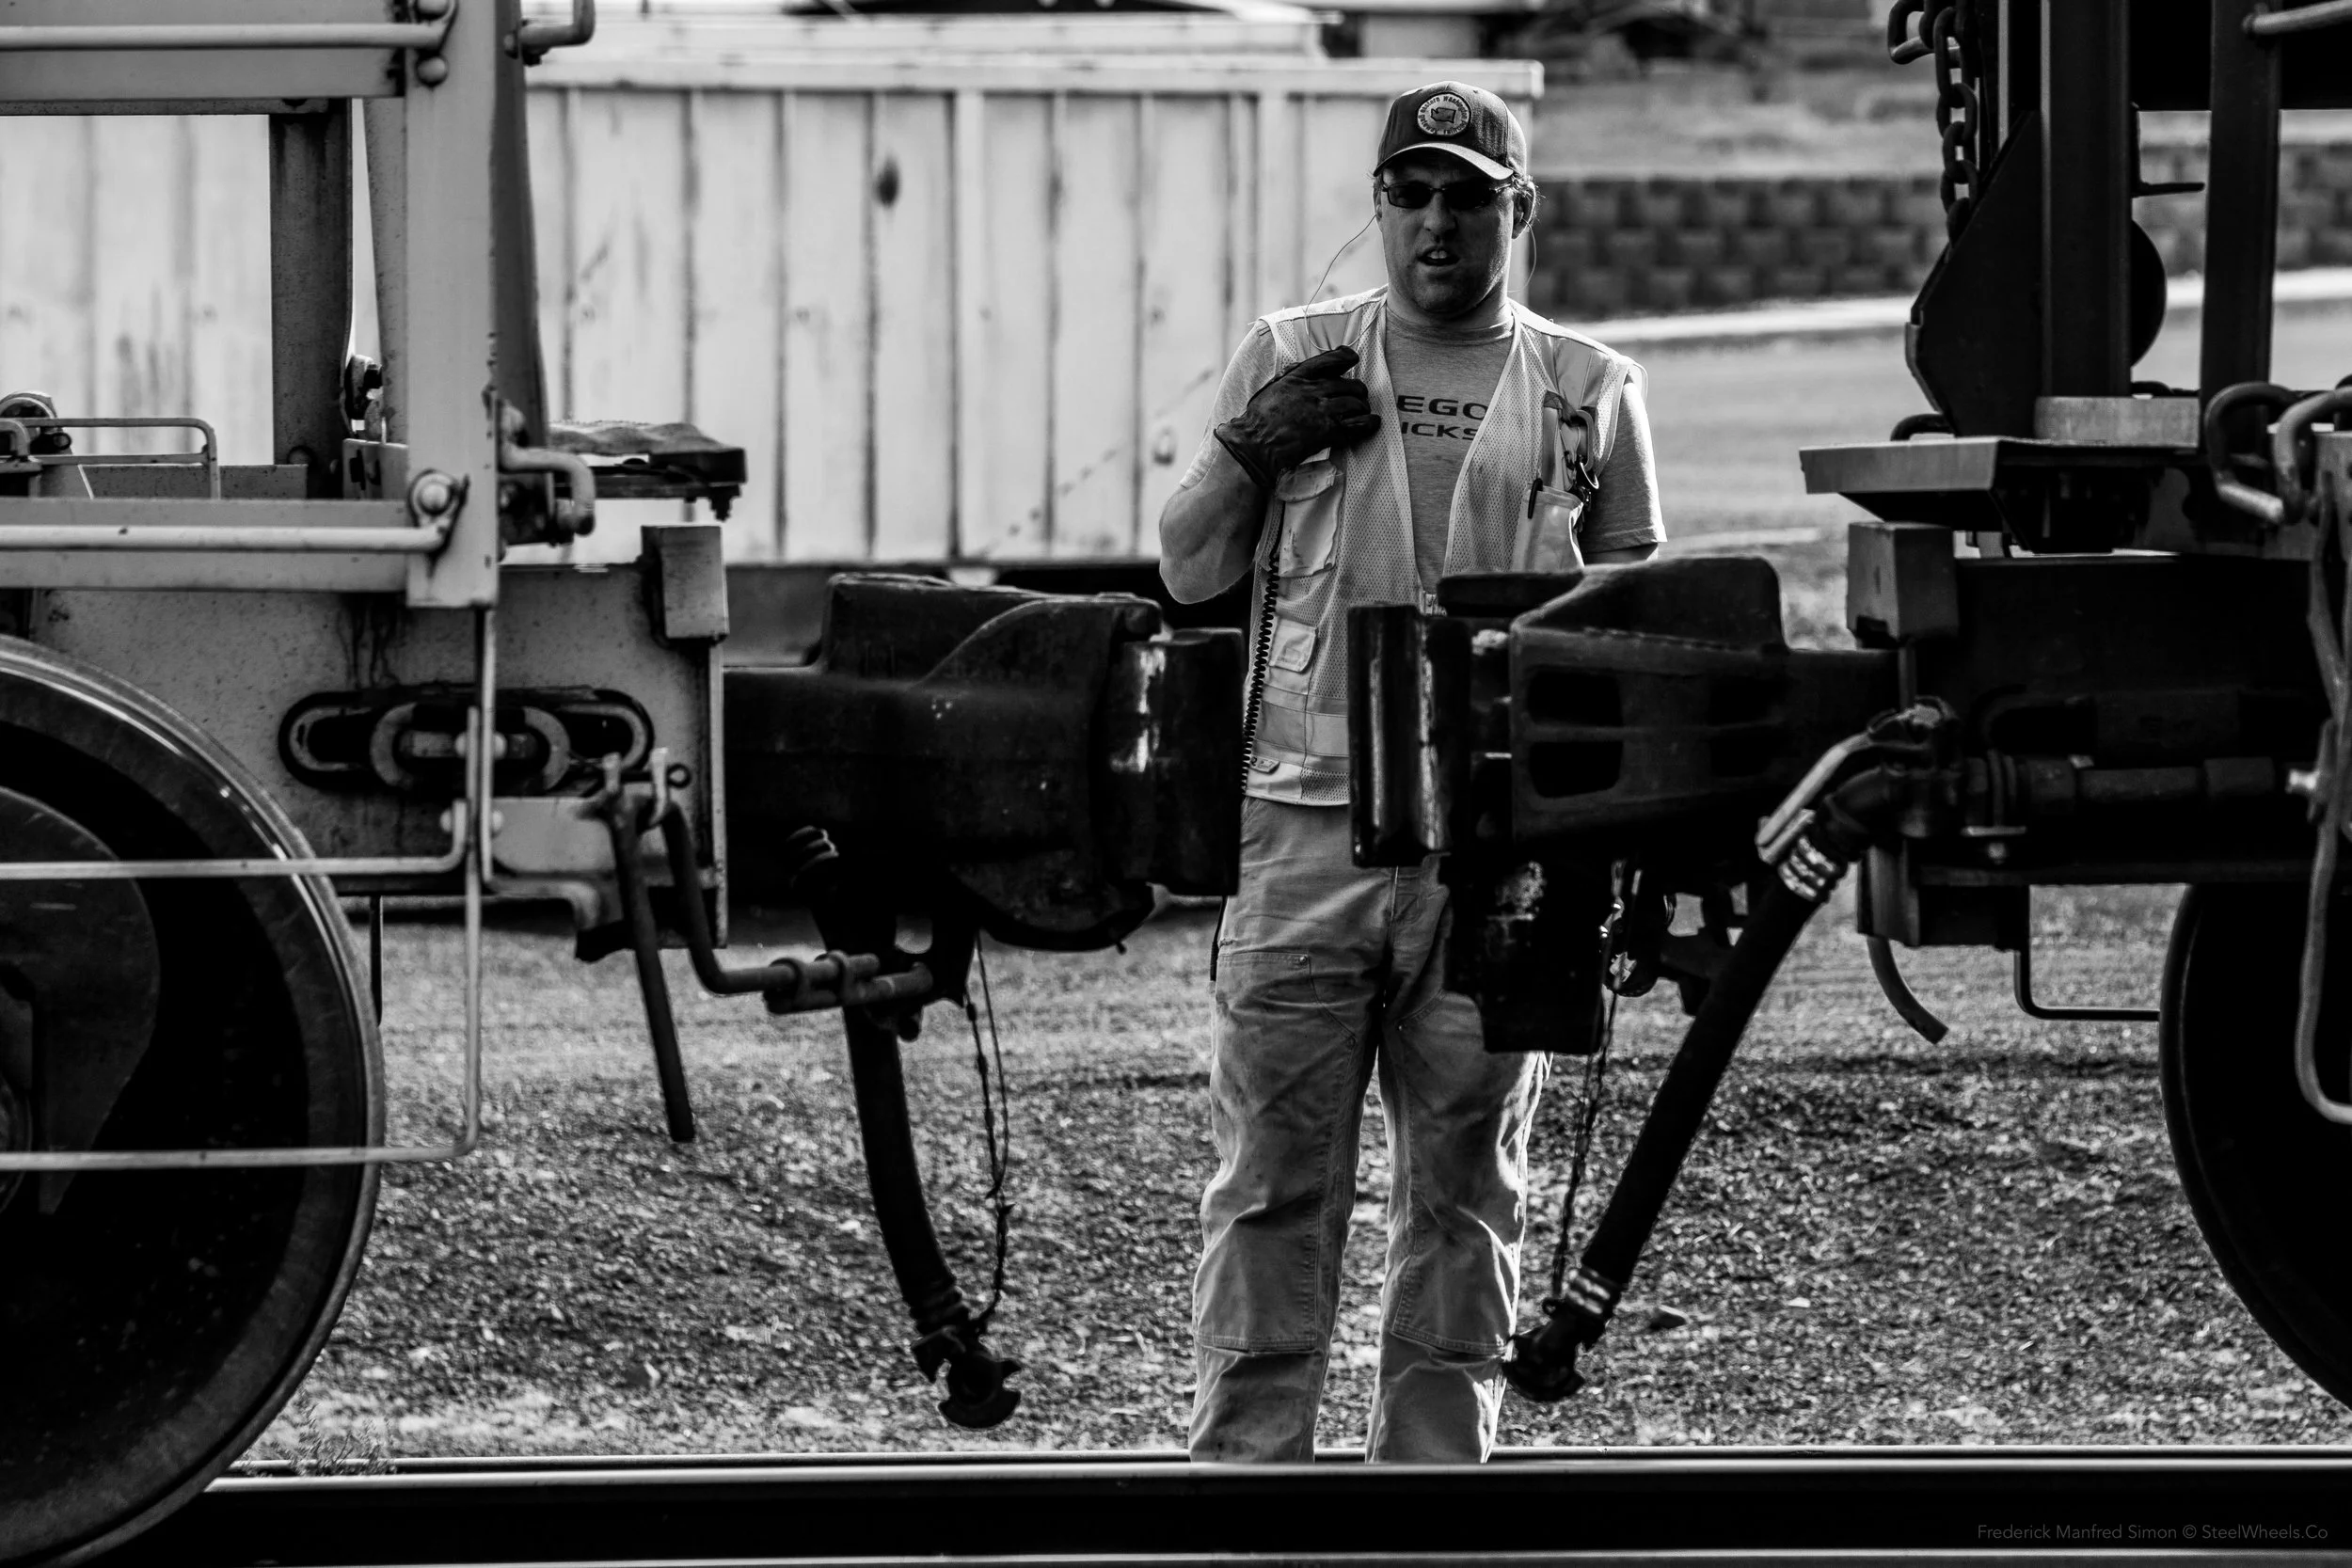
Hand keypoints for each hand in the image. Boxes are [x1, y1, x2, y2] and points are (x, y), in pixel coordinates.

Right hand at [1214, 346, 1378, 490]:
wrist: (1254, 445)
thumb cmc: (1258, 419)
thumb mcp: (1272, 388)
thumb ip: (1290, 375)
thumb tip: (1302, 366)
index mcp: (1299, 376)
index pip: (1332, 359)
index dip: (1347, 357)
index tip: (1353, 359)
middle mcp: (1314, 390)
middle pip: (1350, 384)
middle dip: (1357, 392)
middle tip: (1357, 399)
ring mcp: (1322, 411)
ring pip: (1357, 403)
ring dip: (1362, 408)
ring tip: (1362, 413)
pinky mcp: (1328, 432)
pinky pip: (1358, 424)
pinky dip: (1369, 424)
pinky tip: (1373, 423)